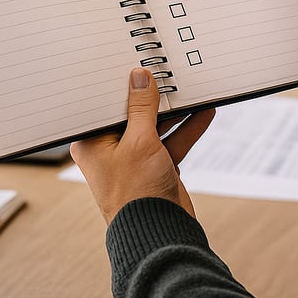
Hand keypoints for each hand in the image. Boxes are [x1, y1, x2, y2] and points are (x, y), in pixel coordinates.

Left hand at [70, 68, 214, 224]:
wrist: (159, 233)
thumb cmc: (136, 194)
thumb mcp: (140, 142)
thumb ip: (142, 107)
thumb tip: (140, 78)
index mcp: (93, 143)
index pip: (107, 105)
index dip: (122, 85)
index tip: (136, 63)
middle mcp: (111, 149)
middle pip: (134, 113)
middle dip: (153, 96)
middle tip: (167, 72)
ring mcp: (135, 158)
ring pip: (156, 126)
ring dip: (175, 111)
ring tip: (190, 88)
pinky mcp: (157, 167)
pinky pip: (172, 141)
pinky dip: (187, 128)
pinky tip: (204, 112)